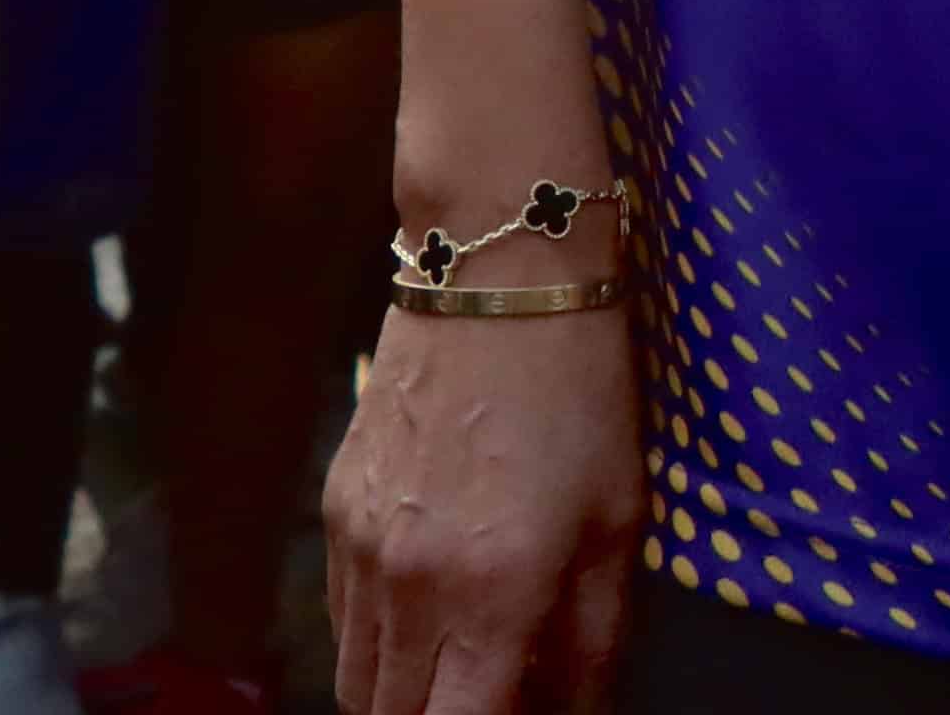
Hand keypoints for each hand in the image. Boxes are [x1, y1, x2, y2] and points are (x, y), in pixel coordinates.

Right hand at [331, 275, 640, 713]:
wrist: (496, 278)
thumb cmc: (581, 399)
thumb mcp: (619, 524)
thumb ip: (594, 644)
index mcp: (492, 599)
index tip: (510, 714)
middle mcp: (409, 589)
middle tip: (490, 687)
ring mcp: (358, 551)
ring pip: (355, 679)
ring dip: (401, 691)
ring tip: (460, 658)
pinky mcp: (330, 513)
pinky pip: (339, 616)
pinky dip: (375, 636)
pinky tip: (428, 603)